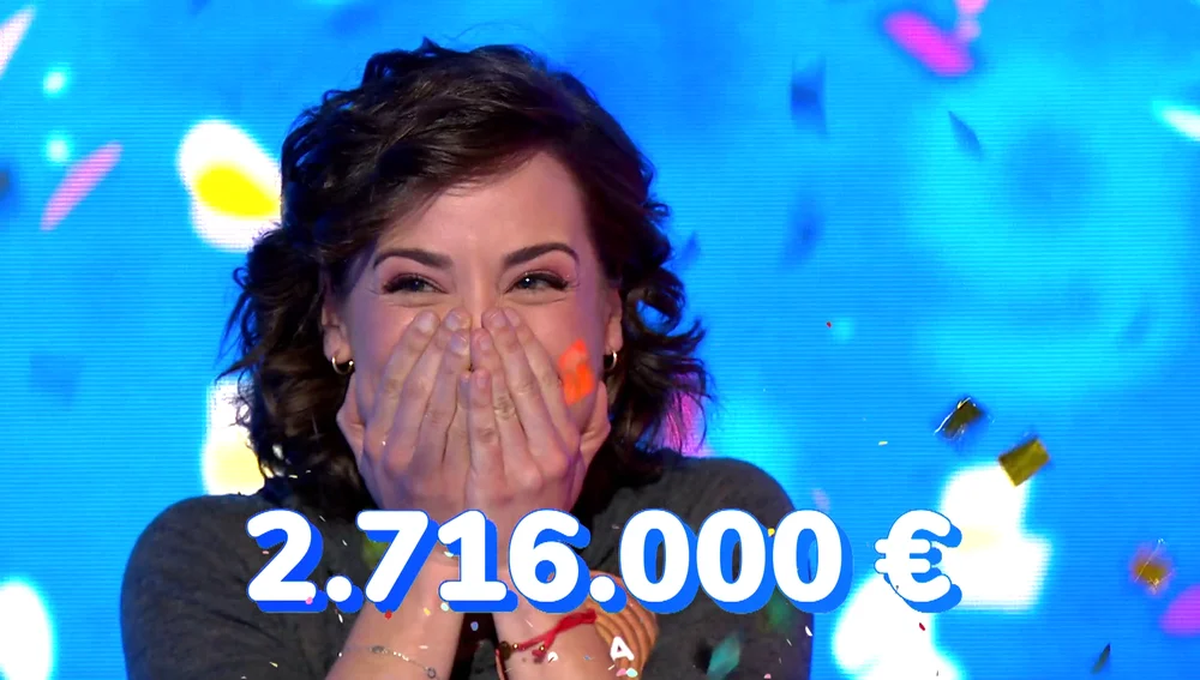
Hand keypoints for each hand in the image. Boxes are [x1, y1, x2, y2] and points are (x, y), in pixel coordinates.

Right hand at [336, 309, 472, 526]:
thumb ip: (359, 421)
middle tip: (459, 317)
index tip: (430, 318)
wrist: (433, 549)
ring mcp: (422, 468)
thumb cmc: (406, 495)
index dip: (410, 347)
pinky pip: (463, 433)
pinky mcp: (452, 481)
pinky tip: (486, 376)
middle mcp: (393, 452)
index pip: (391, 381)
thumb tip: (355, 378)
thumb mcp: (370, 461)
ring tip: (474, 335)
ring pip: (438, 407)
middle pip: (415, 388)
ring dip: (455, 367)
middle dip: (437, 348)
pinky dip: (472, 403)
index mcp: (375, 439)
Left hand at [462, 308, 610, 569]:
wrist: (513, 561)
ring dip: (489, 363)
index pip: (547, 382)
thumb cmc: (537, 509)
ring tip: (471, 333)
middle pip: (526, 385)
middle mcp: (551, 452)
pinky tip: (468, 376)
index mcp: (566, 442)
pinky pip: (486, 435)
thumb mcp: (572, 469)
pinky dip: (478, 403)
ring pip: (506, 403)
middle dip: (506, 345)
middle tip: (487, 314)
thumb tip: (597, 385)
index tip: (509, 319)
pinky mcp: (495, 484)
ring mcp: (525, 468)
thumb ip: (587, 427)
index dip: (527, 346)